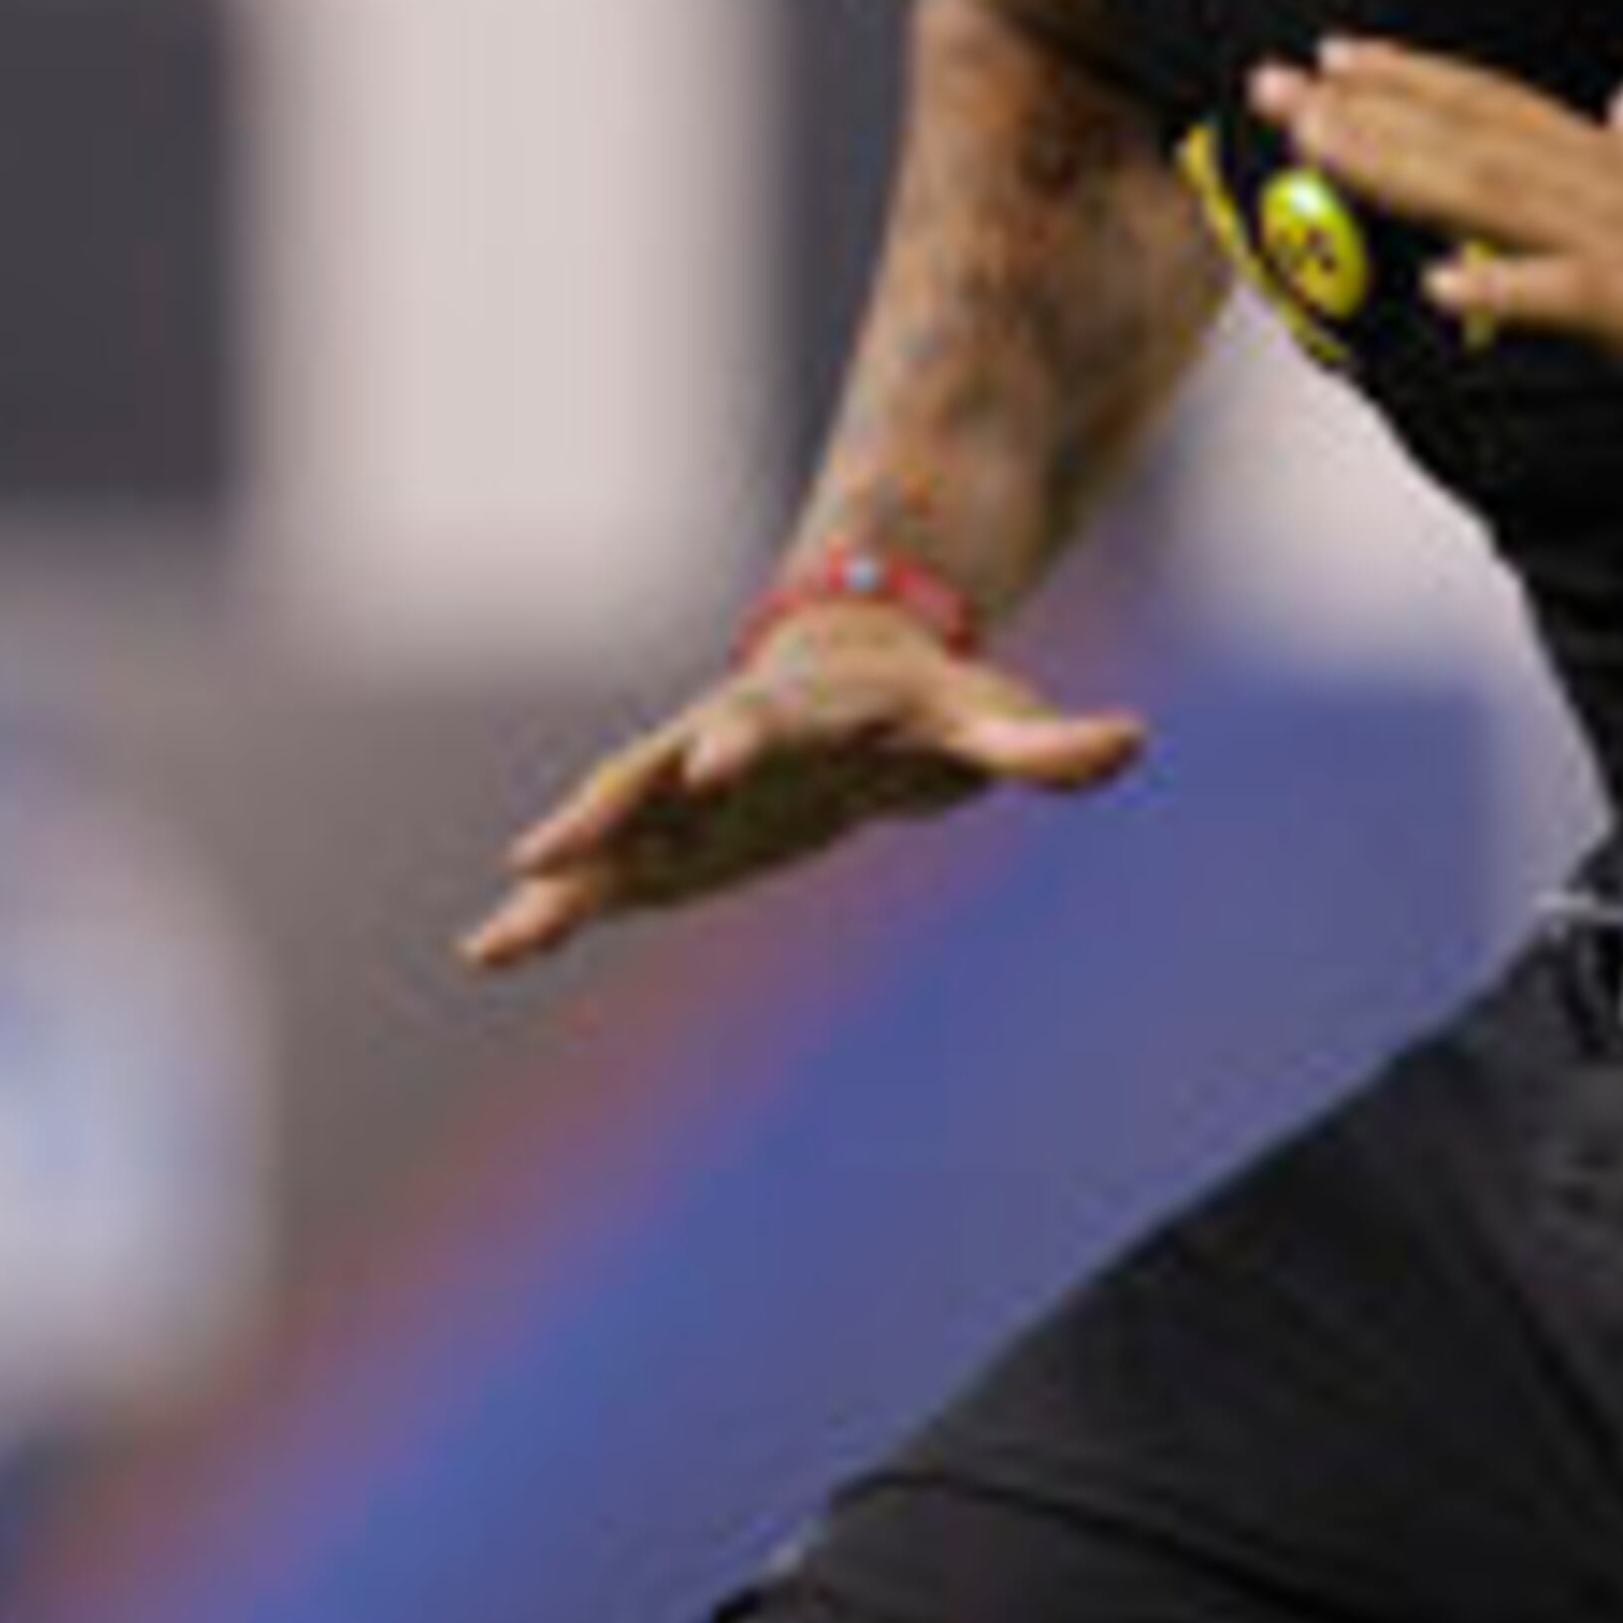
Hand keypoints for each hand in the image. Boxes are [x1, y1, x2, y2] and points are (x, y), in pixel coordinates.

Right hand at [458, 608, 1144, 975]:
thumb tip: (1131, 743)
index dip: (739, 742)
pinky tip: (492, 951)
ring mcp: (679, 794)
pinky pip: (597, 876)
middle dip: (601, 808)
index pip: (762, 726)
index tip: (712, 764)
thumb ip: (1046, 743)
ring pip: (605, 831)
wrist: (861, 672)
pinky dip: (550, 909)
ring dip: (556, 876)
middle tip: (544, 847)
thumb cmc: (928, 699)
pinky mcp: (665, 840)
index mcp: (793, 712)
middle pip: (650, 773)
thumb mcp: (987, 717)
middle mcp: (715, 745)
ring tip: (494, 939)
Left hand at [1252, 41, 1622, 407]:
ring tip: (1315, 141)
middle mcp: (1609, 187)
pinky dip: (1506, 286)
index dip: (1408, 81)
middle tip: (1266, 86)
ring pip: (1493, 194)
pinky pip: (1572, 297)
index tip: (1330, 56)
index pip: (1494, 106)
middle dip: (1362, 113)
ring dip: (1400, 167)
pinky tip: (1442, 283)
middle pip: (1465, 137)